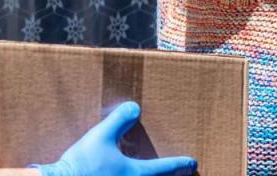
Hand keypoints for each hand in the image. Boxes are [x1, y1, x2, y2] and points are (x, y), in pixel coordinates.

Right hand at [31, 102, 196, 175]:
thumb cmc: (83, 163)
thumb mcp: (100, 136)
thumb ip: (118, 121)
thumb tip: (135, 107)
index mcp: (136, 173)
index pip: (164, 167)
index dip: (179, 163)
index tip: (192, 162)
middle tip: (183, 173)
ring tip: (154, 174)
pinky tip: (123, 173)